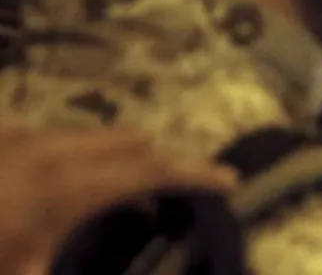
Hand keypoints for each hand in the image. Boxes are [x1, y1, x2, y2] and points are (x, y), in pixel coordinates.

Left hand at [0, 120, 236, 274]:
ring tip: (120, 200)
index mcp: (64, 187)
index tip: (229, 181)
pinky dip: (68, 153)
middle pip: (128, 142)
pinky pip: (45, 131)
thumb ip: (77, 269)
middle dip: (159, 165)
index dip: (192, 173)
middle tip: (172, 200)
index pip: (149, 170)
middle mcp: (48, 150)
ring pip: (89, 135)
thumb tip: (155, 260)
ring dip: (116, 160)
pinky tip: (58, 177)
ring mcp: (18, 138)